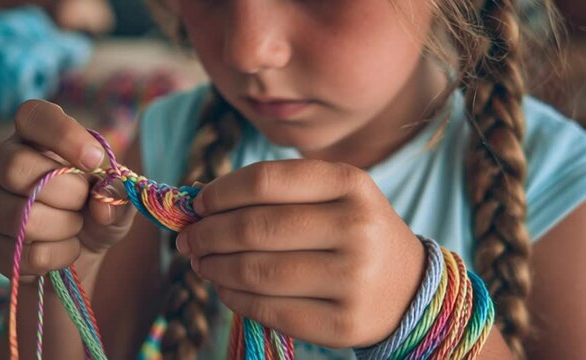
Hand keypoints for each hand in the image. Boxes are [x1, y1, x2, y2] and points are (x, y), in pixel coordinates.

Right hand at [0, 100, 135, 285]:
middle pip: (15, 166)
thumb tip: (102, 203)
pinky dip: (58, 256)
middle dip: (66, 192)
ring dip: (65, 227)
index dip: (63, 134)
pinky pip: (24, 253)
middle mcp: (5, 163)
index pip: (33, 115)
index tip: (94, 160)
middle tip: (84, 202)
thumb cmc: (99, 211)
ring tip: (76, 226)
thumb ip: (119, 193)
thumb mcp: (120, 199)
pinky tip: (65, 249)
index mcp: (38, 138)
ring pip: (19, 216)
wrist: (82, 252)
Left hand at [176, 159, 425, 347]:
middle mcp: (355, 227)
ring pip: (256, 272)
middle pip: (255, 228)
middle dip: (207, 234)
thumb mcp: (333, 196)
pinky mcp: (342, 323)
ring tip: (201, 262)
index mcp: (350, 183)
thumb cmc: (354, 232)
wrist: (409, 286)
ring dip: (214, 267)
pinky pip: (269, 310)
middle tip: (187, 239)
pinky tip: (225, 287)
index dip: (220, 193)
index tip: (197, 204)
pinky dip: (233, 298)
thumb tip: (202, 202)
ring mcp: (352, 278)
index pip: (265, 181)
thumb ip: (276, 192)